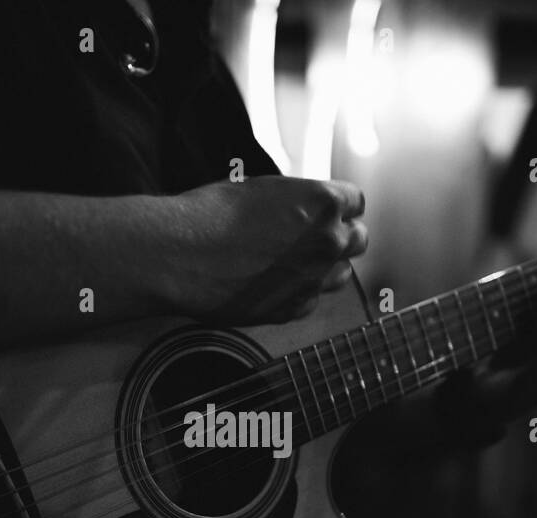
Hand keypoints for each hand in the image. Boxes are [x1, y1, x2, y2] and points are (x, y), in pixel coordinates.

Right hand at [171, 175, 368, 324]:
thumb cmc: (209, 215)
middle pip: (358, 239)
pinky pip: (312, 300)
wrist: (178, 256)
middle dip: (341, 235)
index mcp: (322, 202)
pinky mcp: (293, 309)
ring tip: (296, 262)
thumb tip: (303, 209)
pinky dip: (300, 292)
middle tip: (317, 237)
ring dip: (327, 267)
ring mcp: (313, 279)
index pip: (356, 202)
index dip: (340, 205)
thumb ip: (295, 201)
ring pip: (341, 274)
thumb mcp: (260, 189)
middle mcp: (327, 241)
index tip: (328, 211)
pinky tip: (275, 283)